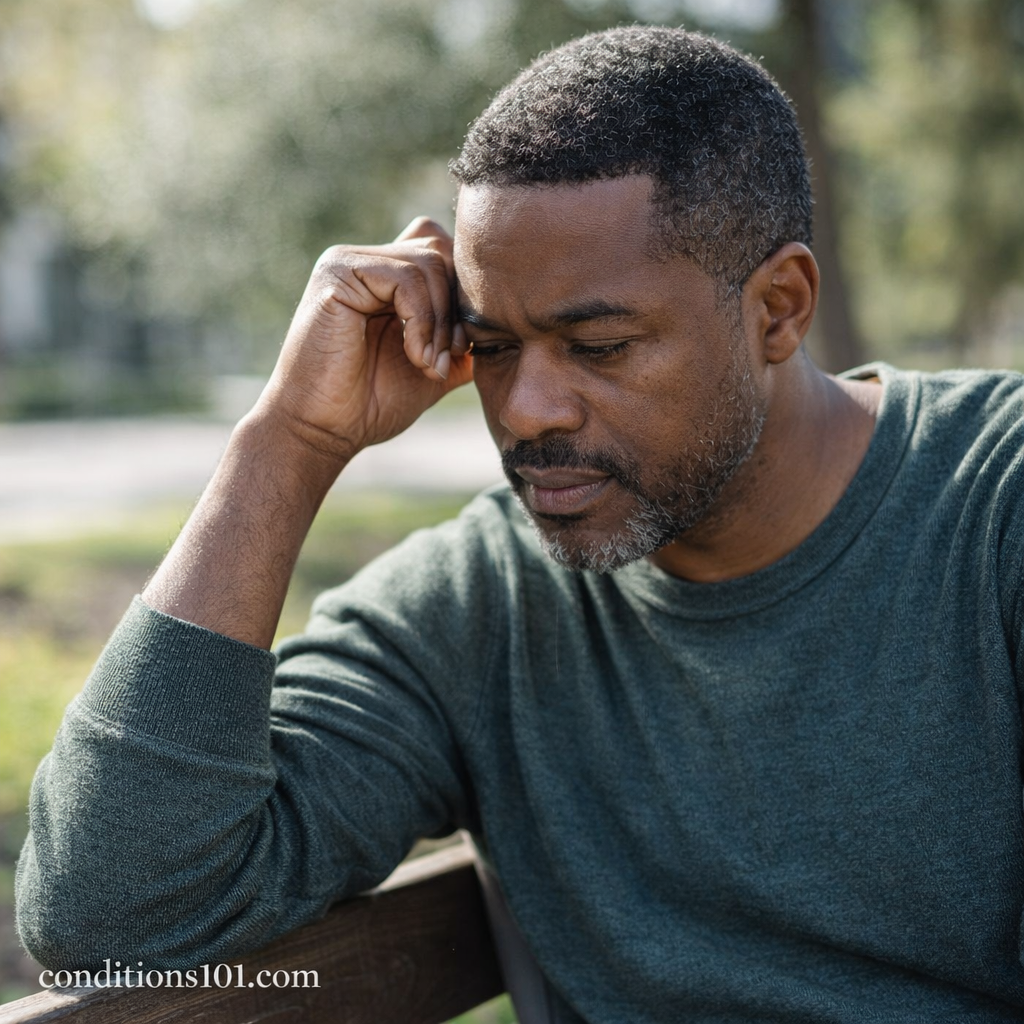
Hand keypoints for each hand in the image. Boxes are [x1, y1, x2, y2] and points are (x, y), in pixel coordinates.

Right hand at [254, 217, 472, 462]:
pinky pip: (404, 277)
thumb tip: (502, 326)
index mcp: (387, 278)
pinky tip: (414, 356)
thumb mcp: (434, 369)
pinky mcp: (338, 272)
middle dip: (457, 308)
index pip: (445, 252)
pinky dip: (421, 319)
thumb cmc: (370, 404)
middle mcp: (367, 260)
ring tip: (429, 363)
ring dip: (441, 320)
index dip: (464, 296)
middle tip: (449, 358)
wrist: (323, 430)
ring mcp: (350, 261)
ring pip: (428, 262)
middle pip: (442, 250)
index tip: (463, 350)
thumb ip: (462, 342)